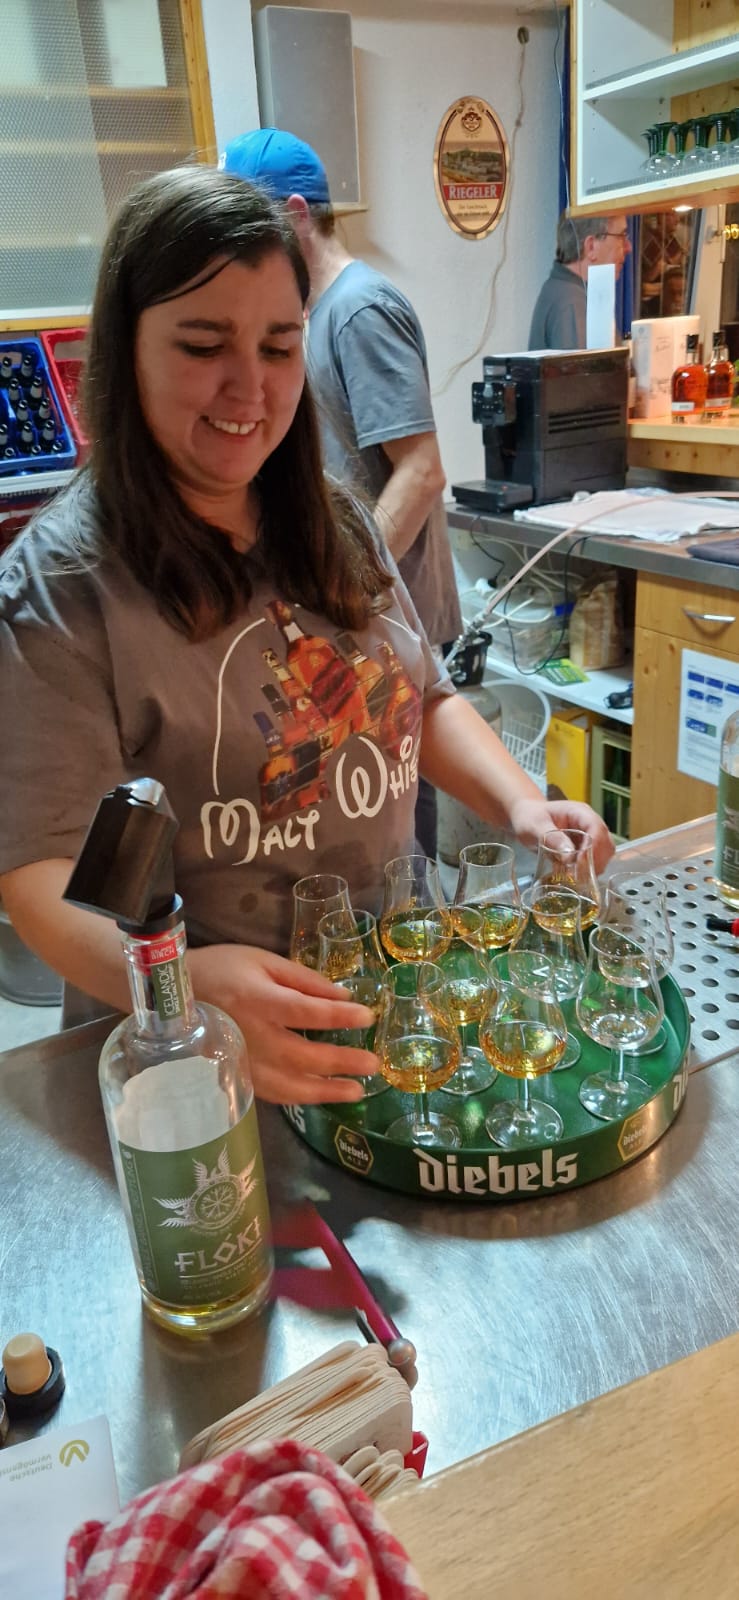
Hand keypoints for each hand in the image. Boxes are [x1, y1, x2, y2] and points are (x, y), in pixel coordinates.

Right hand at [189, 943, 378, 1104]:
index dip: (339, 1016)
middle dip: (341, 1062)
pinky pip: (273, 1094)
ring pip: (289, 1086)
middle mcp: (250, 1036)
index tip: (367, 1017)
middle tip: (373, 1064)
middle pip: (303, 1055)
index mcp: (257, 999)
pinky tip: (322, 1095)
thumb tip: (343, 996)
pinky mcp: (236, 1078)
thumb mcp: (262, 960)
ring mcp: (242, 1063)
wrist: (170, 998)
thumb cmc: (220, 970)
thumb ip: (303, 980)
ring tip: (357, 1091)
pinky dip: (300, 1097)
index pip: (306, 1012)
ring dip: (326, 1091)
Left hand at [508, 797, 613, 874]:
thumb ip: (551, 838)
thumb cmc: (529, 817)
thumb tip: (569, 856)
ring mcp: (589, 835)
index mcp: (579, 812)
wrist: (526, 817)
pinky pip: (594, 860)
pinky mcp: (584, 847)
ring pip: (604, 853)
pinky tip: (574, 875)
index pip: (597, 828)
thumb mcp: (534, 826)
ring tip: (577, 877)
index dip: (593, 847)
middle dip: (596, 860)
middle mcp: (588, 823)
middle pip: (605, 842)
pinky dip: (588, 869)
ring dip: (594, 866)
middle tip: (580, 875)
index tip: (581, 863)